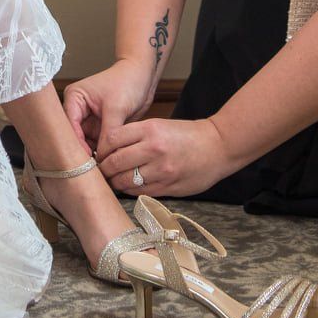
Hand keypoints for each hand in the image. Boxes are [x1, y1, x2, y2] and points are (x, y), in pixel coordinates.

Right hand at [63, 58, 154, 160]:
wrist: (144, 77)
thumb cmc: (128, 81)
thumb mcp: (117, 107)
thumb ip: (109, 133)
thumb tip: (104, 156)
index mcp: (75, 98)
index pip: (69, 125)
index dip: (77, 143)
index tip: (87, 159)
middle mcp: (78, 109)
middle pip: (75, 136)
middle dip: (84, 151)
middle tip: (92, 169)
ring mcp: (89, 119)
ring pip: (86, 143)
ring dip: (93, 153)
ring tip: (101, 168)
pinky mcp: (100, 127)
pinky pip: (98, 143)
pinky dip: (103, 152)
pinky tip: (108, 162)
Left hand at [96, 115, 232, 198]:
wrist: (219, 147)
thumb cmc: (188, 134)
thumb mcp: (160, 125)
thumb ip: (136, 135)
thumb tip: (110, 148)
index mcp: (150, 129)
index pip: (112, 139)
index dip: (101, 148)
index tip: (99, 153)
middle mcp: (154, 149)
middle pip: (114, 162)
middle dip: (104, 168)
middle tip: (100, 170)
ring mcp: (161, 170)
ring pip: (125, 181)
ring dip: (115, 182)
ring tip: (113, 180)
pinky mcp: (167, 187)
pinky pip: (139, 192)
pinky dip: (130, 190)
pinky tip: (130, 186)